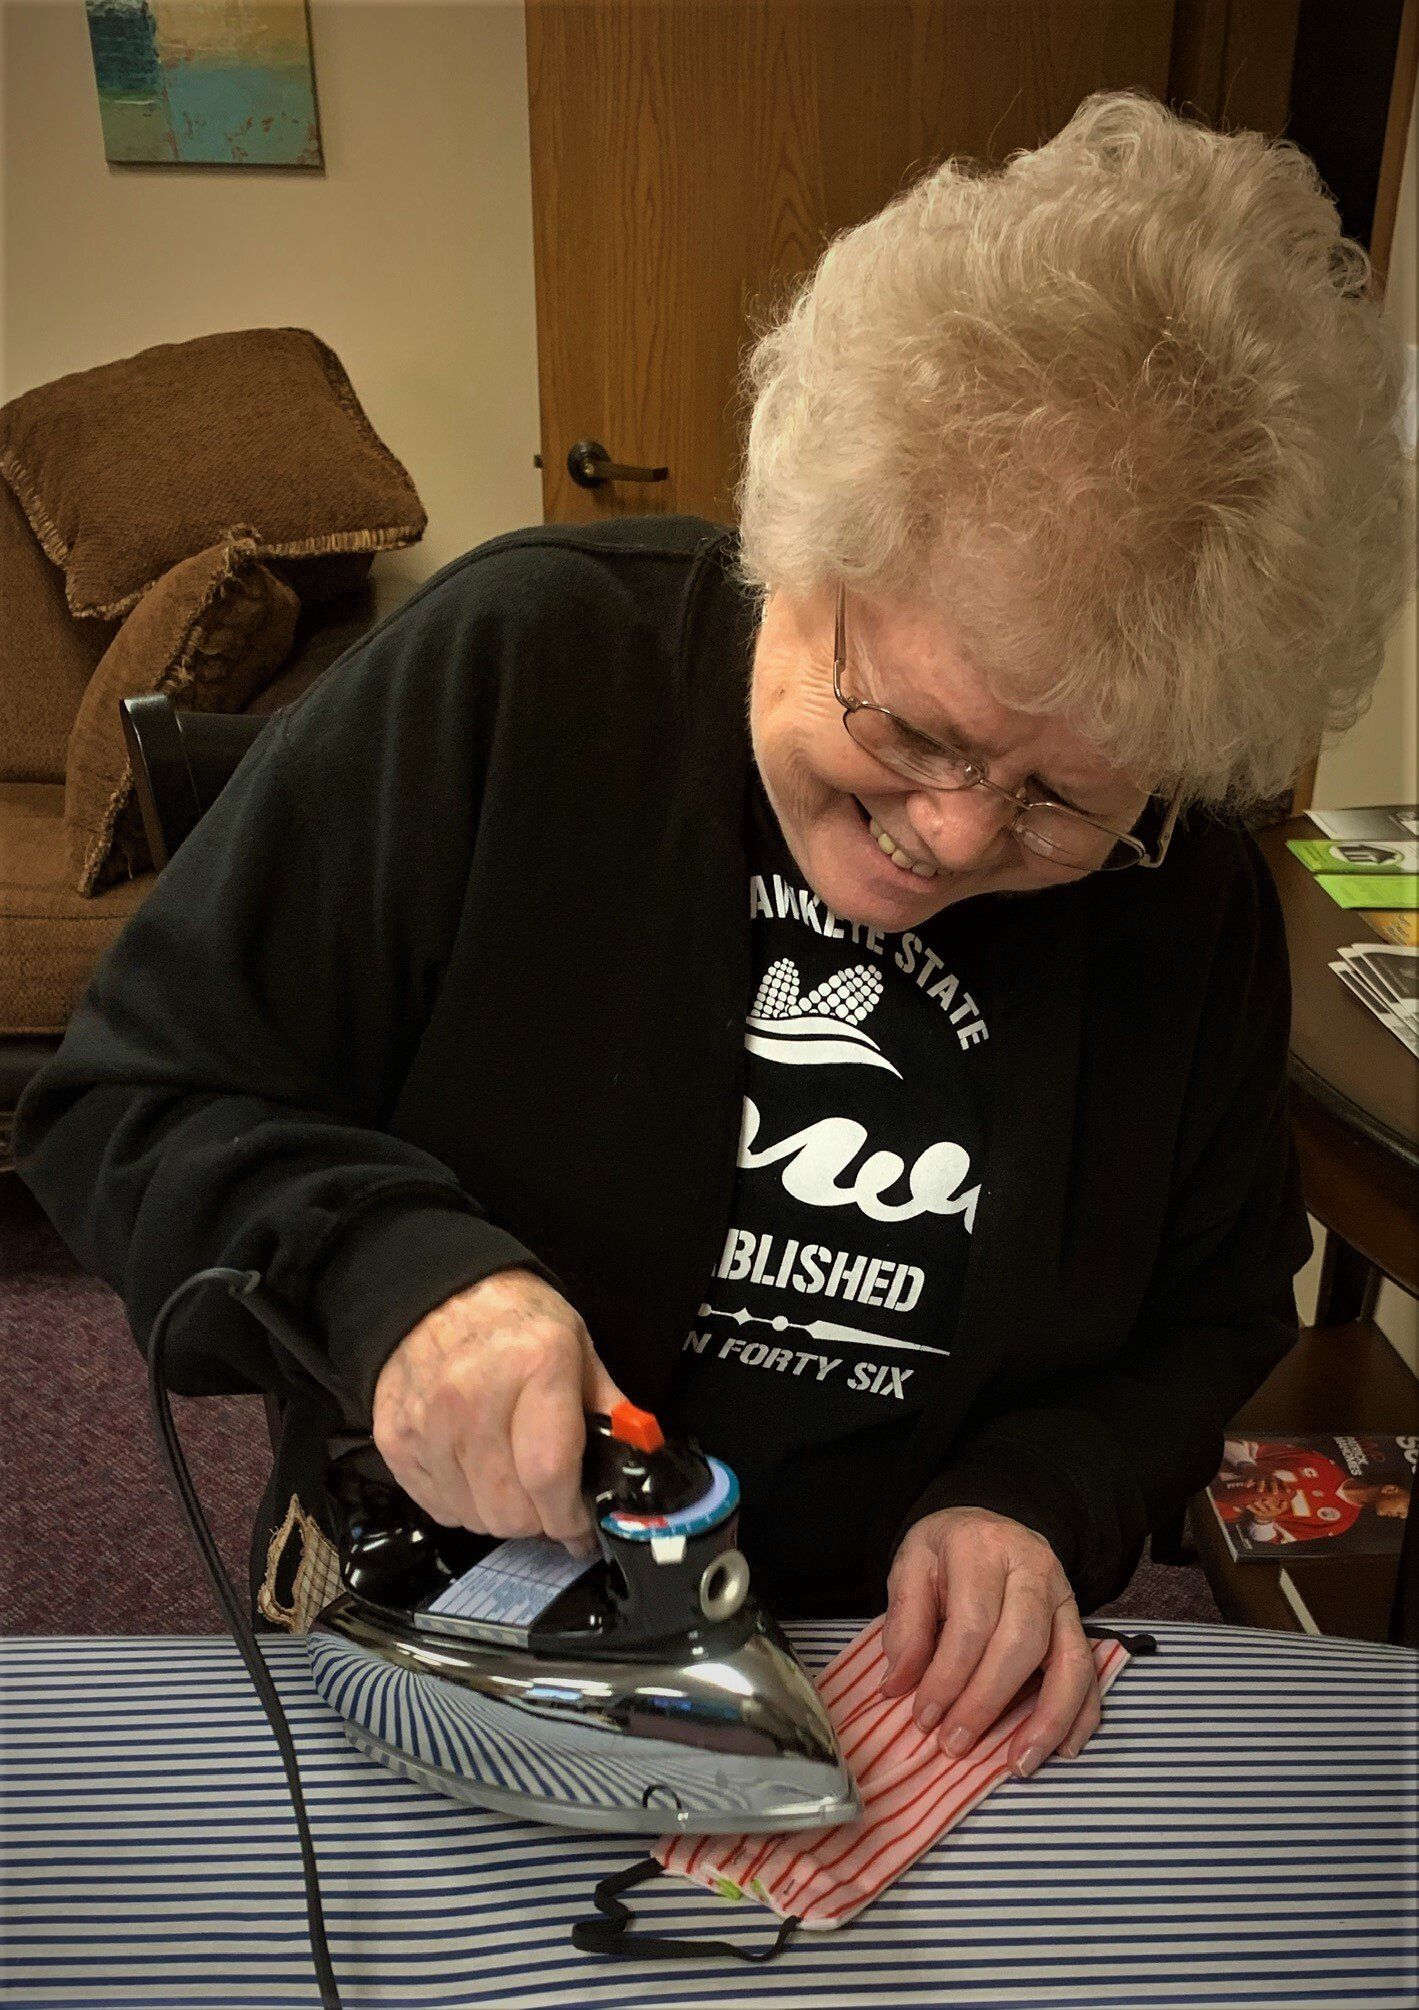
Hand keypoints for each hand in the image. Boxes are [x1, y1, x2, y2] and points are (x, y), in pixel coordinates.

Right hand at [371, 1267, 627, 1554]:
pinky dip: (464, 1504)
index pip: (549, 1474)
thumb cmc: (515, 1319)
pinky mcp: (395, 1442)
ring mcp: (428, 1424)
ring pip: (474, 1518)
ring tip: (511, 1479)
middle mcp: (474, 1398)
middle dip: (539, 1520)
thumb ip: (609, 1409)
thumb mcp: (577, 1346)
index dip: (570, 1517)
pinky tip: (474, 1472)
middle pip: (509, 1510)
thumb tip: (636, 1464)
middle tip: (548, 1501)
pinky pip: (438, 1508)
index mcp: (534, 1366)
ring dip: (500, 1514)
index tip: (582, 1529)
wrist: (434, 1293)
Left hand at [880, 1506, 1099, 1776]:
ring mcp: (1063, 1595)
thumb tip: (897, 1685)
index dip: (948, 1677)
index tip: (924, 1718)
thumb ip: (905, 1624)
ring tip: (1018, 1765)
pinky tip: (1063, 1748)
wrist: (985, 1523)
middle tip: (955, 1744)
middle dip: (987, 1702)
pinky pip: (1090, 1670)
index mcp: (983, 1547)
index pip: (972, 1622)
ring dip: (1047, 1720)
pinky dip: (1081, 1713)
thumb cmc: (945, 1551)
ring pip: (1069, 1661)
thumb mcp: (911, 1568)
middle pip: (1021, 1643)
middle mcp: (1032, 1568)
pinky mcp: (1078, 1620)